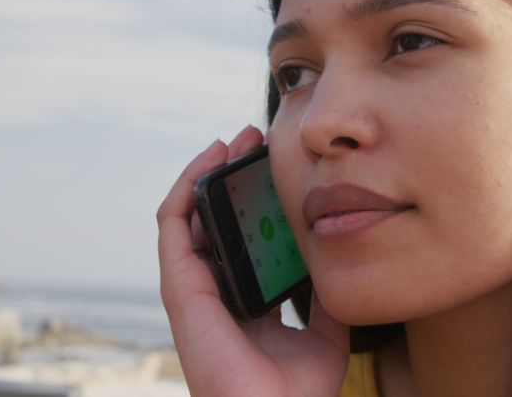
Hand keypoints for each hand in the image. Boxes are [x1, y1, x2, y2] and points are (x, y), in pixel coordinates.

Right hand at [157, 126, 349, 395]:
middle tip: (259, 140)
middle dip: (234, 177)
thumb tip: (337, 258)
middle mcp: (215, 293)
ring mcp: (195, 289)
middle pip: (216, 222)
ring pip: (189, 216)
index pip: (242, 241)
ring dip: (208, 172)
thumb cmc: (298, 390)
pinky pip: (174, 225)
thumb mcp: (325, 330)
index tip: (282, 168)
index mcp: (244, 303)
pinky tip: (211, 159)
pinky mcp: (181, 287)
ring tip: (236, 139)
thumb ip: (324, 295)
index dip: (256, 202)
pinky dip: (188, 187)